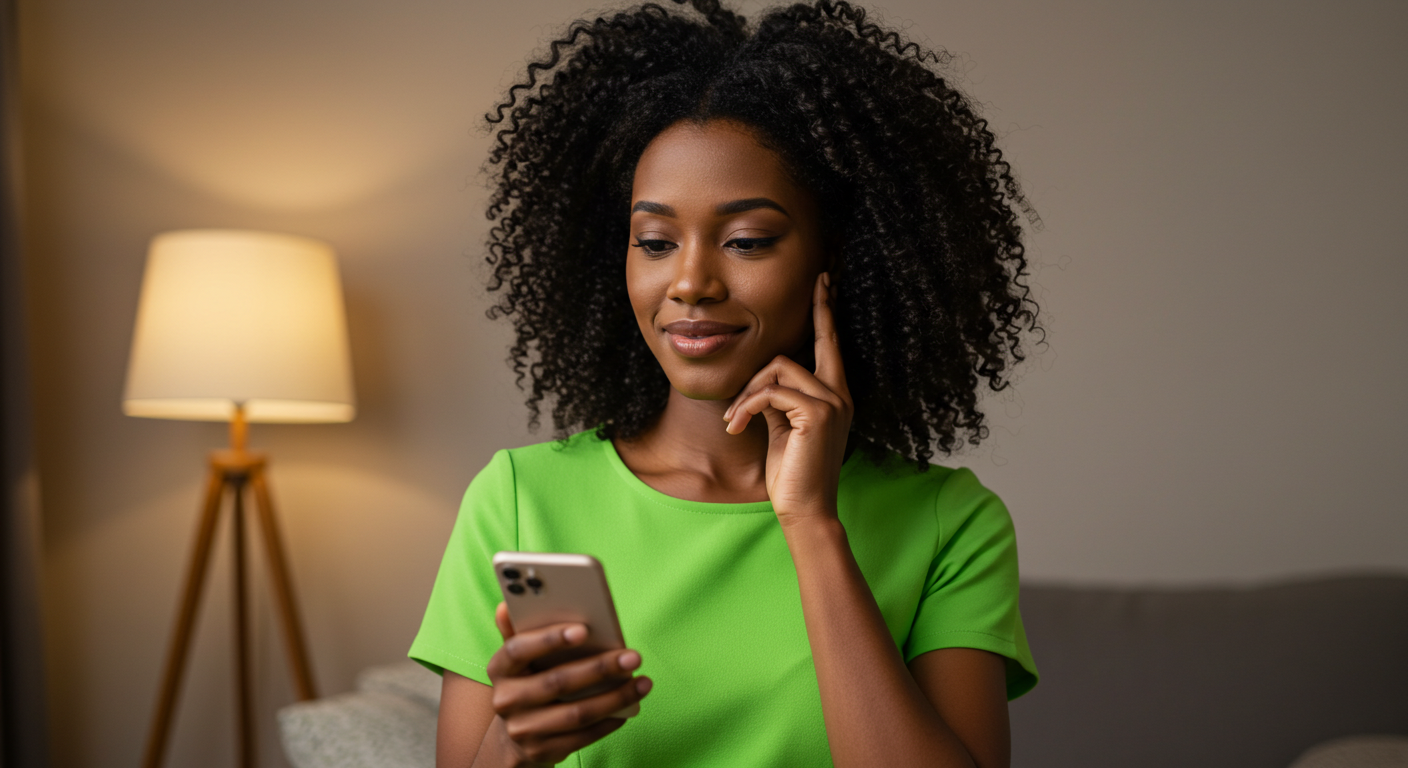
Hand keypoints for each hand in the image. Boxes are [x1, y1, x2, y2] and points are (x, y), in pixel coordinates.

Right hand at [483, 603, 651, 765]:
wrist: (514, 739)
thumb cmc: (526, 684)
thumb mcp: (518, 660)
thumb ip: (517, 632)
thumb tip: (505, 606)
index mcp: (499, 668)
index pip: (518, 649)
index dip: (549, 639)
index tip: (584, 629)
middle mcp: (506, 700)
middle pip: (557, 682)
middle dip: (600, 668)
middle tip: (633, 656)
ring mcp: (523, 729)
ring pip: (576, 713)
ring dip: (615, 697)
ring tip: (643, 682)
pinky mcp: (542, 751)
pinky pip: (582, 736)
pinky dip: (609, 721)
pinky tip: (630, 706)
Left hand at [724, 272, 852, 522]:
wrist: (805, 509)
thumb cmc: (792, 473)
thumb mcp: (783, 427)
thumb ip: (778, 398)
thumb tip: (761, 380)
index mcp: (835, 394)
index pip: (830, 343)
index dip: (825, 310)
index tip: (824, 281)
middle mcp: (839, 393)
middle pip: (794, 352)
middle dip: (772, 358)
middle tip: (757, 381)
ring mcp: (832, 401)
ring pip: (776, 370)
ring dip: (746, 395)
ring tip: (736, 423)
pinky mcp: (817, 413)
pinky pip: (770, 392)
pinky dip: (746, 407)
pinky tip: (737, 428)